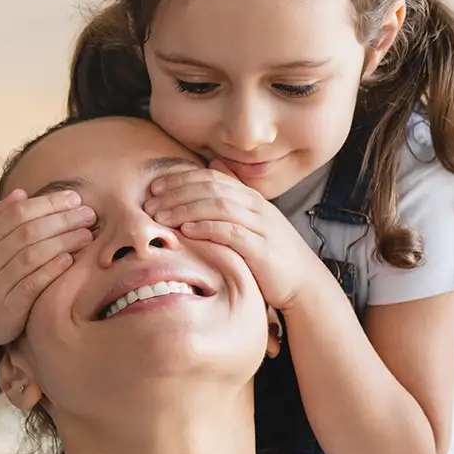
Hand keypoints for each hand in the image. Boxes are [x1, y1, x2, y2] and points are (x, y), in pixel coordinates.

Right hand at [0, 191, 95, 347]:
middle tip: (89, 214)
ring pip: (31, 256)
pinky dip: (51, 270)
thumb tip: (21, 193)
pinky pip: (32, 285)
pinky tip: (70, 260)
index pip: (16, 214)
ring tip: (87, 234)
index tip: (74, 198)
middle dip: (62, 220)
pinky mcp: (5, 310)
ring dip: (63, 242)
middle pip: (27, 232)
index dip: (47, 204)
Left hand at [146, 167, 327, 310]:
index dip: (181, 179)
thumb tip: (212, 170)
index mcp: (251, 198)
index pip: (211, 177)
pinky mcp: (262, 249)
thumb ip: (231, 201)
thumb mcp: (251, 224)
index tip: (154, 187)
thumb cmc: (270, 255)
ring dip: (185, 208)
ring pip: (219, 206)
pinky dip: (207, 227)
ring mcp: (262, 226)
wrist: (304, 282)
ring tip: (160, 216)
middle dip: (177, 193)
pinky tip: (186, 230)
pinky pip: (231, 232)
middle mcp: (257, 207)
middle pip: (212, 188)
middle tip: (149, 203)